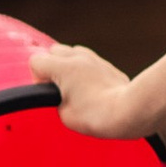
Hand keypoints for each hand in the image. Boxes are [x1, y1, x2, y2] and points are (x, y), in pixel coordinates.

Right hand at [29, 41, 150, 137]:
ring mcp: (95, 58)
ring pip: (72, 52)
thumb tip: (59, 94)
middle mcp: (78, 57)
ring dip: (69, 66)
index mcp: (63, 67)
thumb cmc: (96, 115)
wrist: (129, 111)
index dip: (38, 79)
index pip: (36, 61)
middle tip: (61, 89)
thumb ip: (55, 99)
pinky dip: (85, 70)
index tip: (48, 94)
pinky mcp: (108, 65)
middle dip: (52, 68)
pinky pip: (89, 60)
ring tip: (76, 87)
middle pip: (54, 51)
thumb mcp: (64, 115)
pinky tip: (91, 87)